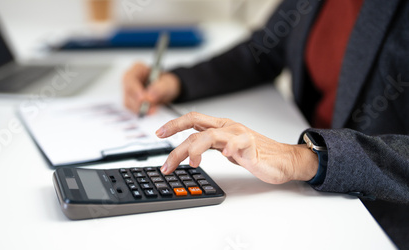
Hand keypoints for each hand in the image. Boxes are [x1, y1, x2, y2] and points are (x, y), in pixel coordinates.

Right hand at [122, 62, 180, 113]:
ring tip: (153, 110)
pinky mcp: (131, 101)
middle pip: (127, 92)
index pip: (130, 79)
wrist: (167, 90)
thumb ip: (159, 88)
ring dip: (140, 108)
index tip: (143, 99)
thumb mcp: (167, 83)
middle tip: (151, 109)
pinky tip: (150, 111)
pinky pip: (132, 109)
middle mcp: (130, 79)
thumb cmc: (166, 83)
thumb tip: (149, 97)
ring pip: (128, 102)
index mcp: (137, 69)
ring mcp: (129, 91)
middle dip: (138, 102)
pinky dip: (141, 111)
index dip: (135, 90)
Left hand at [156, 112, 318, 183]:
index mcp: (220, 126)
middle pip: (195, 128)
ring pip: (209, 135)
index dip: (174, 124)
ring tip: (190, 163)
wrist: (283, 160)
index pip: (192, 119)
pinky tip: (224, 154)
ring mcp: (238, 135)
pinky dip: (229, 148)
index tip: (159, 132)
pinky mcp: (250, 145)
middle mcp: (227, 127)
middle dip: (176, 145)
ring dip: (195, 149)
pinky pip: (237, 143)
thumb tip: (188, 150)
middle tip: (166, 163)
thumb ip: (209, 145)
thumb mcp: (226, 148)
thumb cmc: (255, 153)